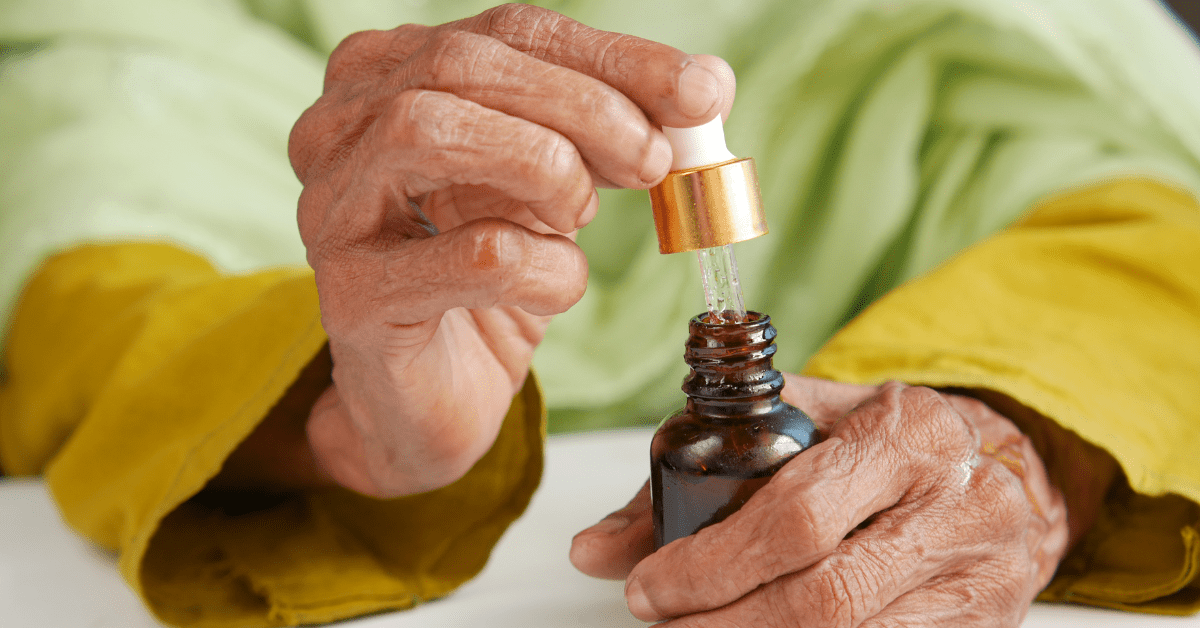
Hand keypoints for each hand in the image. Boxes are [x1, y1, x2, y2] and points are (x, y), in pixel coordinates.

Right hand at [287, 4, 735, 496]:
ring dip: (543, 164)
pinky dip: (543, 267)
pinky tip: (555, 284)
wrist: (432, 398)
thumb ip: (611, 130)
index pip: (506, 31)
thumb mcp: (554, 186)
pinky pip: (469, 253)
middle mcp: (338, 128)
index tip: (699, 92)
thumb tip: (704, 86)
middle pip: (462, 64)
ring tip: (583, 215)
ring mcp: (332, 209)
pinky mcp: (352, 294)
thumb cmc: (489, 281)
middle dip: (583, 106)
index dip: (612, 57)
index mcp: (386, 76)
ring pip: (428, 128)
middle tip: (654, 160)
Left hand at [572, 378, 1082, 626]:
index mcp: (907, 432)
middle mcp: (959, 502)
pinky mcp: (989, 623)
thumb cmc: (884, 438)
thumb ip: (697, 472)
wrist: (1004, 464)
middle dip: (724, 621)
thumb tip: (592, 550)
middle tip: (665, 622)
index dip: (712, 564)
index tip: (646, 586)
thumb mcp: (802, 421)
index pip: (796, 515)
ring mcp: (982, 574)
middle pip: (825, 596)